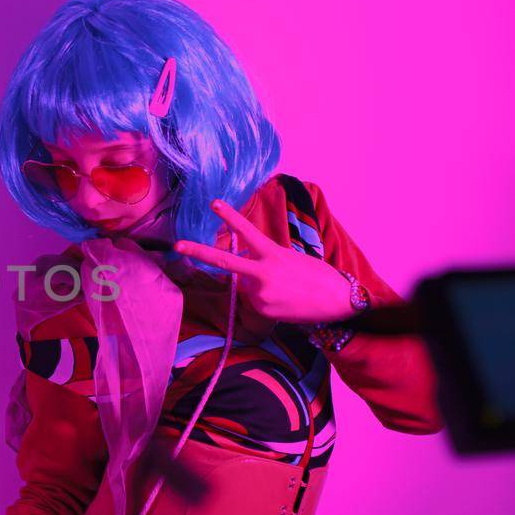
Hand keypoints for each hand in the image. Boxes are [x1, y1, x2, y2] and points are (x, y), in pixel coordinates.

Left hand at [172, 199, 355, 324]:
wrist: (338, 302)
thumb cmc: (317, 276)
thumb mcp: (290, 259)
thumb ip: (265, 260)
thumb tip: (245, 267)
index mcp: (273, 254)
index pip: (247, 232)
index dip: (229, 217)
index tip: (213, 203)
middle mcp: (262, 273)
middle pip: (223, 262)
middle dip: (198, 252)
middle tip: (177, 245)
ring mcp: (260, 294)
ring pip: (245, 285)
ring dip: (257, 285)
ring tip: (284, 289)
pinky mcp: (261, 311)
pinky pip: (254, 301)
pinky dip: (264, 300)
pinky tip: (284, 301)